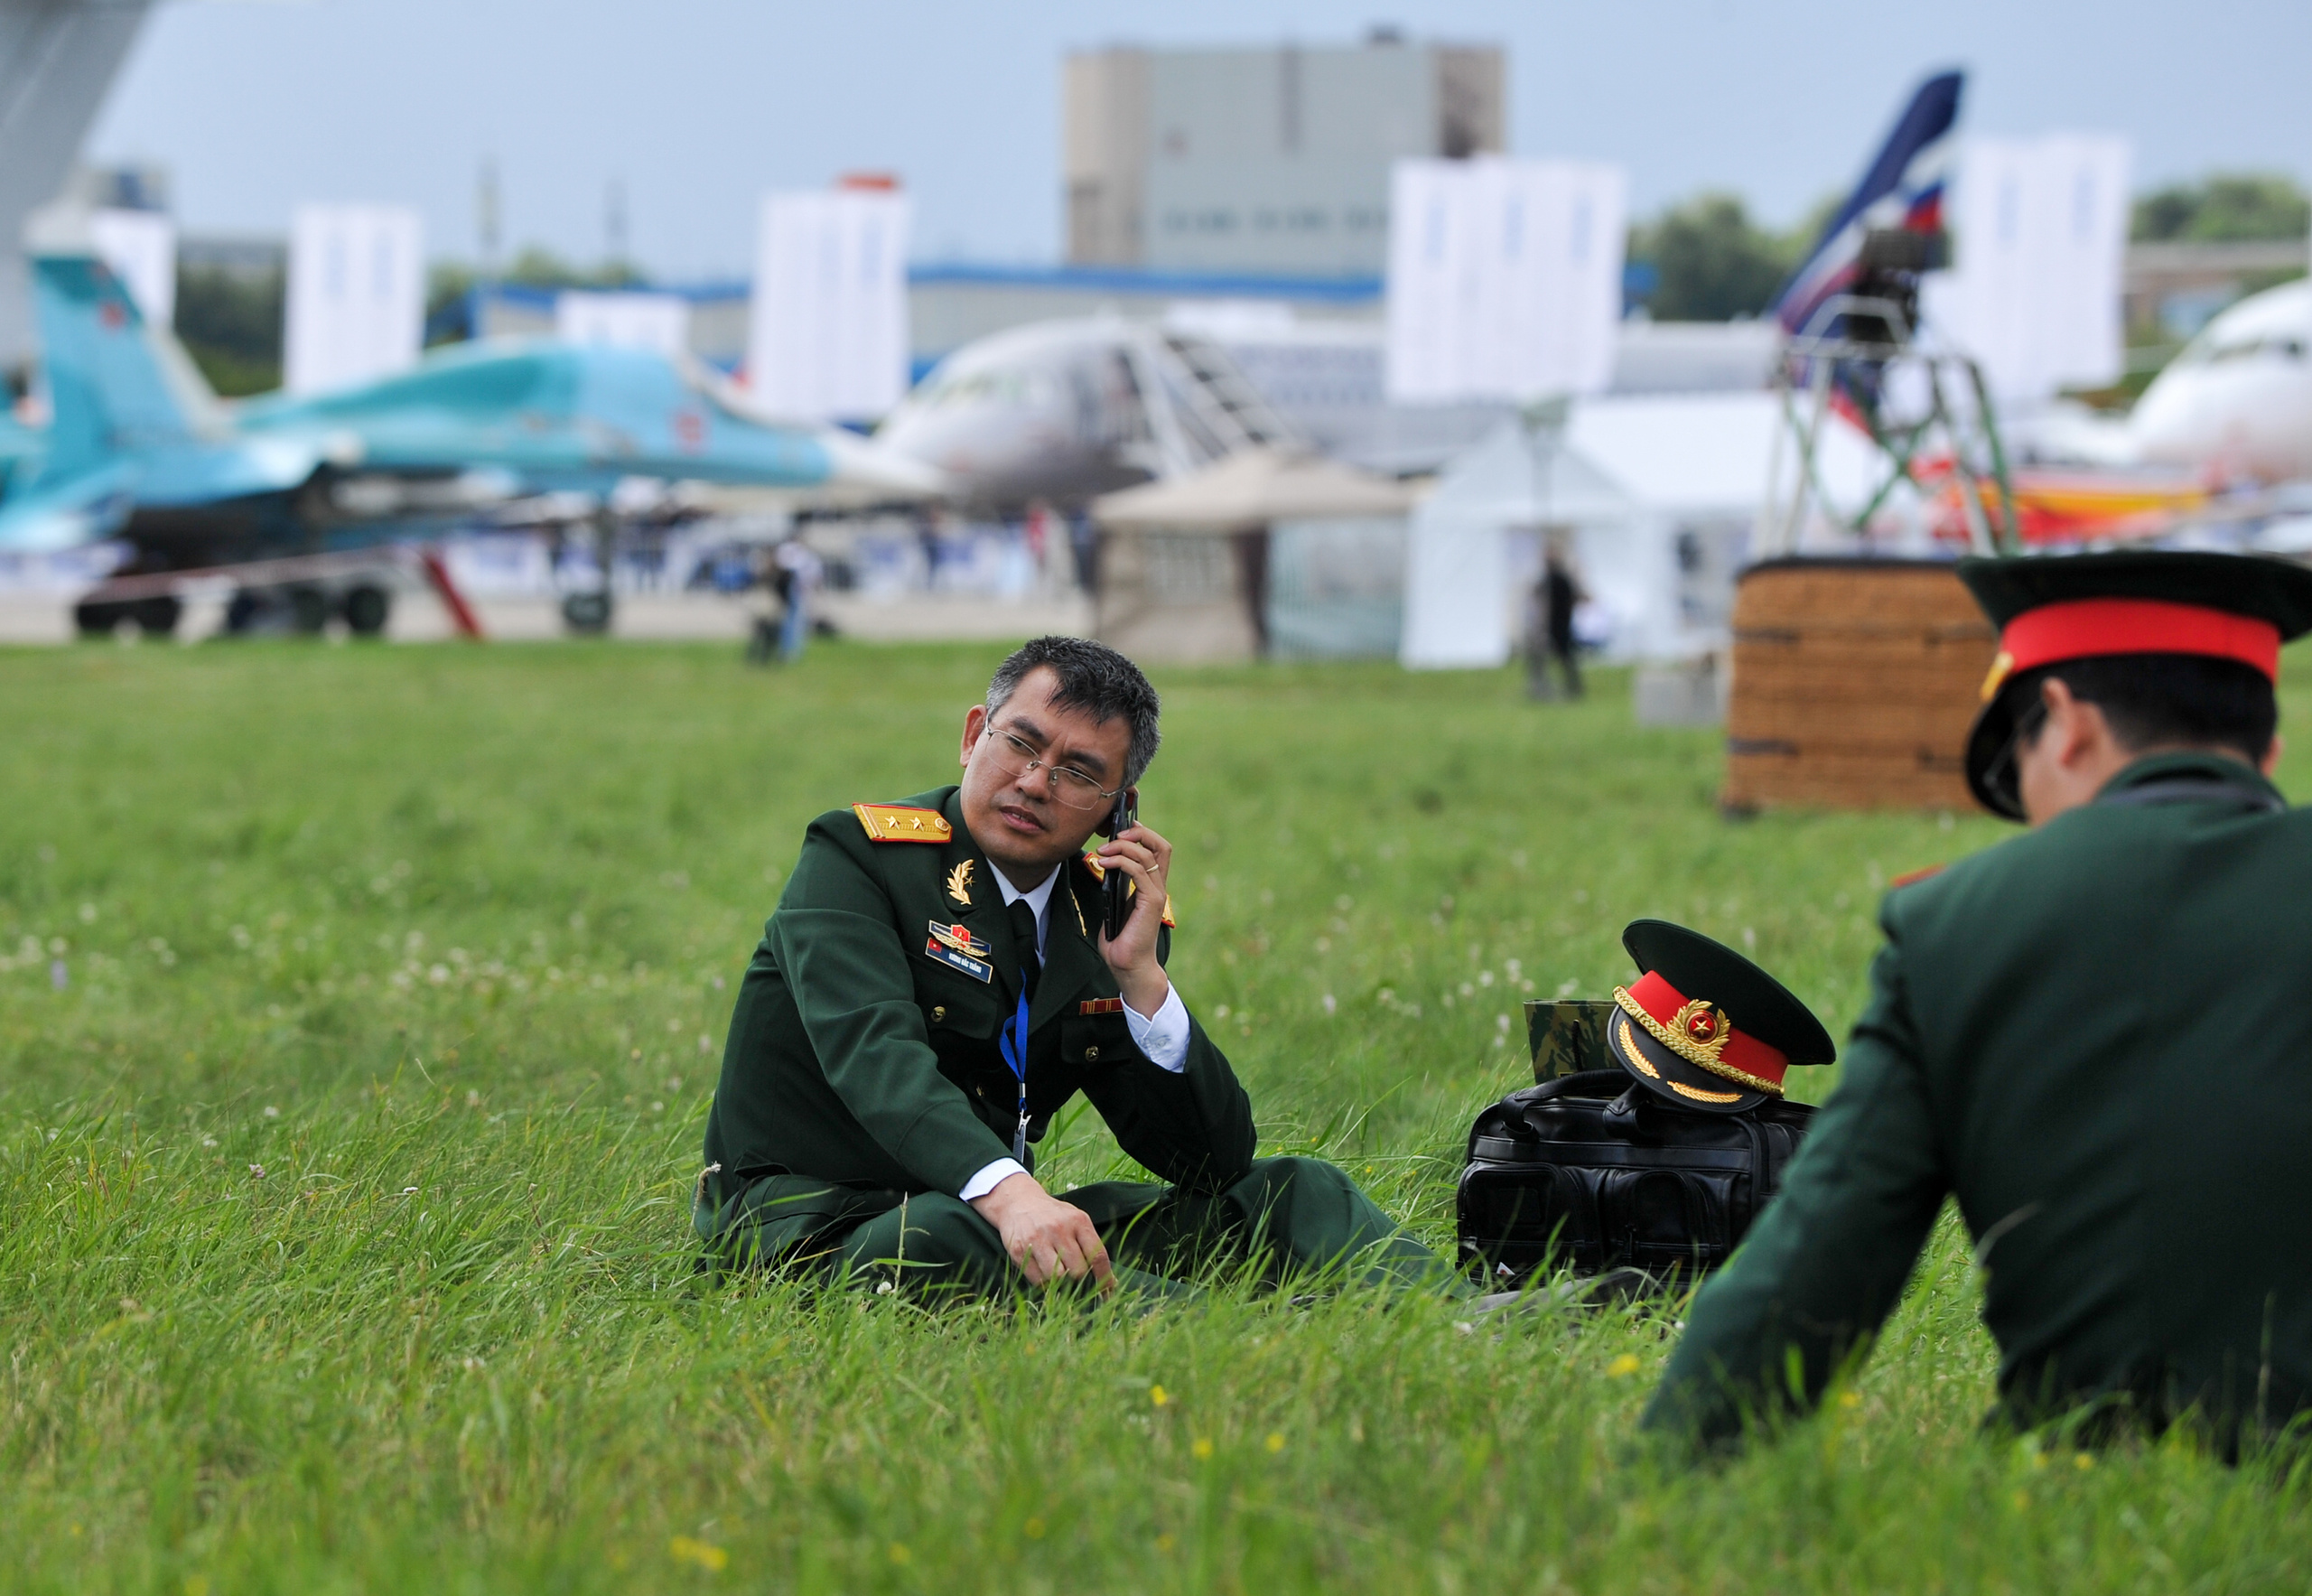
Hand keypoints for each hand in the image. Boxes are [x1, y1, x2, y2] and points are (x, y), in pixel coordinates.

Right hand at [969, 1171, 1114, 1291]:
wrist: (1018, 1201)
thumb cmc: (1053, 1216)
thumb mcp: (1075, 1220)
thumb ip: (1091, 1245)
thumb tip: (1111, 1281)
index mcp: (1078, 1220)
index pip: (1098, 1255)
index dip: (1105, 1278)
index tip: (1108, 1292)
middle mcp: (1058, 1228)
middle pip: (1078, 1270)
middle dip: (1078, 1277)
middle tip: (1073, 1272)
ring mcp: (1037, 1239)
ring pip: (1057, 1277)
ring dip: (1060, 1281)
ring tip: (1056, 1271)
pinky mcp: (1018, 1249)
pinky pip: (1037, 1279)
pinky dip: (1043, 1282)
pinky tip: (1041, 1269)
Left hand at [1096, 819, 1172, 1018]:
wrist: (1129, 967)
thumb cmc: (1120, 941)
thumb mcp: (1114, 905)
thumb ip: (1114, 886)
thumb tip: (1101, 865)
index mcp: (1151, 885)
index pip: (1157, 849)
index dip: (1143, 834)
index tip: (1120, 829)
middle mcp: (1158, 886)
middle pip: (1161, 845)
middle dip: (1139, 833)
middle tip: (1115, 834)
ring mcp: (1156, 893)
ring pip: (1148, 854)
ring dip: (1122, 846)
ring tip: (1101, 850)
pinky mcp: (1151, 901)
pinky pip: (1138, 871)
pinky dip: (1120, 861)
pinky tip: (1102, 863)